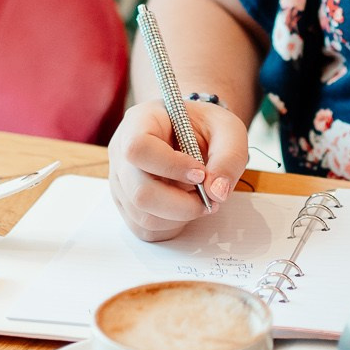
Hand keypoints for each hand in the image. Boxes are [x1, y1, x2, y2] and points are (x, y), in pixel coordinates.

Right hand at [107, 99, 250, 241]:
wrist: (195, 134)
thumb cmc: (206, 127)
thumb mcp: (228, 130)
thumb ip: (229, 157)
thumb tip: (217, 191)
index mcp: (140, 121)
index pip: (138, 148)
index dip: (170, 167)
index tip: (200, 174)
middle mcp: (121, 151)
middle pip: (140, 192)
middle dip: (182, 204)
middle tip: (209, 197)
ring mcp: (120, 180)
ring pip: (143, 215)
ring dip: (180, 216)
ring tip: (199, 199)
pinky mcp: (127, 204)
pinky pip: (145, 228)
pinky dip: (171, 225)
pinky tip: (185, 206)